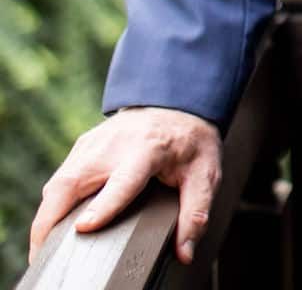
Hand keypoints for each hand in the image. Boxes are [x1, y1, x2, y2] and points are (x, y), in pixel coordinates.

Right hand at [29, 107, 221, 266]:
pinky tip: (51, 228)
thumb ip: (195, 212)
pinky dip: (50, 205)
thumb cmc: (190, 140)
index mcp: (147, 150)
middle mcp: (114, 144)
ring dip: (46, 216)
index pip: (122, 181)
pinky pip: (60, 178)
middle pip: (73, 181)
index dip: (103, 206)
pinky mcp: (83, 146)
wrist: (177, 101)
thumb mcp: (205, 173)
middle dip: (51, 219)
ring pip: (58, 181)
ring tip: (42, 250)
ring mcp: (94, 143)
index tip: (83, 227)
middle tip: (43, 254)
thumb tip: (184, 253)